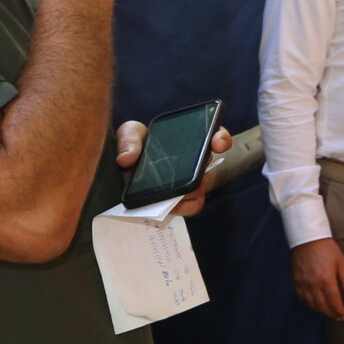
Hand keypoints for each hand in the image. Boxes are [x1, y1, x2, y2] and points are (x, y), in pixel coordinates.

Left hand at [113, 120, 231, 219]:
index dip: (222, 138)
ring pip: (201, 190)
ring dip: (189, 192)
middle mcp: (195, 162)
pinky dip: (180, 208)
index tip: (217, 144)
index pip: (215, 136)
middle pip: (210, 168)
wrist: (122, 171)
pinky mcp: (180, 201)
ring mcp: (188, 183)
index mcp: (188, 141)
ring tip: (171, 196)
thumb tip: (126, 159)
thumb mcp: (129, 134)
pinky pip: (189, 207)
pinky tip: (166, 207)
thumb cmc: (133, 148)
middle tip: (190, 176)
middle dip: (202, 173)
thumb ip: (129, 140)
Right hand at [291, 237, 343, 320]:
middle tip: (337, 317)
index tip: (343, 317)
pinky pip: (302, 297)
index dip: (339, 311)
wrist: (307, 239)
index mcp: (326, 280)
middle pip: (322, 306)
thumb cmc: (327, 248)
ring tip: (328, 313)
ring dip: (320, 311)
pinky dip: (309, 304)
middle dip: (330, 314)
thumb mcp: (341, 261)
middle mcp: (314, 284)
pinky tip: (314, 304)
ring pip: (311, 304)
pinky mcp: (296, 281)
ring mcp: (303, 283)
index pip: (334, 302)